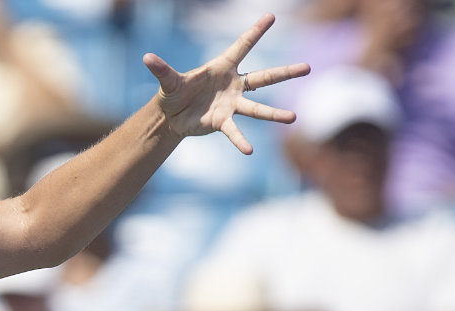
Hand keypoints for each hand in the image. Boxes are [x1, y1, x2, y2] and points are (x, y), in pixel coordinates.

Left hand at [144, 13, 309, 154]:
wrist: (172, 116)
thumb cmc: (174, 92)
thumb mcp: (168, 81)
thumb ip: (161, 70)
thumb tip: (146, 58)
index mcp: (222, 67)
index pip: (242, 46)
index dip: (255, 32)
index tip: (271, 16)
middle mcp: (233, 84)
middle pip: (264, 77)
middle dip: (285, 72)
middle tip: (308, 67)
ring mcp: (231, 104)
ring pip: (257, 108)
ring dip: (274, 113)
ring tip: (293, 118)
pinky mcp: (223, 122)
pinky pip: (234, 131)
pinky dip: (240, 140)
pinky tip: (249, 150)